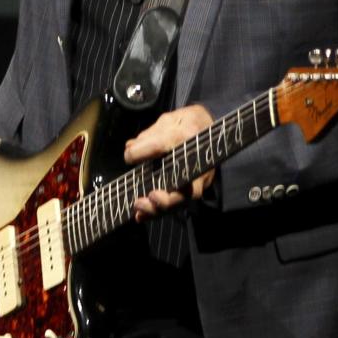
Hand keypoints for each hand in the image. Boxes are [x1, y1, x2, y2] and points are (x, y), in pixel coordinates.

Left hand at [123, 104, 215, 219]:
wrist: (209, 124)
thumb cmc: (186, 122)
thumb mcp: (167, 120)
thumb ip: (149, 136)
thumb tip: (130, 149)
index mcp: (185, 135)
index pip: (161, 145)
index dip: (141, 152)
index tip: (129, 156)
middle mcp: (195, 160)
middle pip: (186, 188)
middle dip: (167, 199)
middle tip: (150, 196)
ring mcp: (198, 176)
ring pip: (182, 201)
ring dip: (160, 209)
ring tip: (139, 207)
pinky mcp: (195, 186)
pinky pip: (178, 203)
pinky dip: (158, 212)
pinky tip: (141, 216)